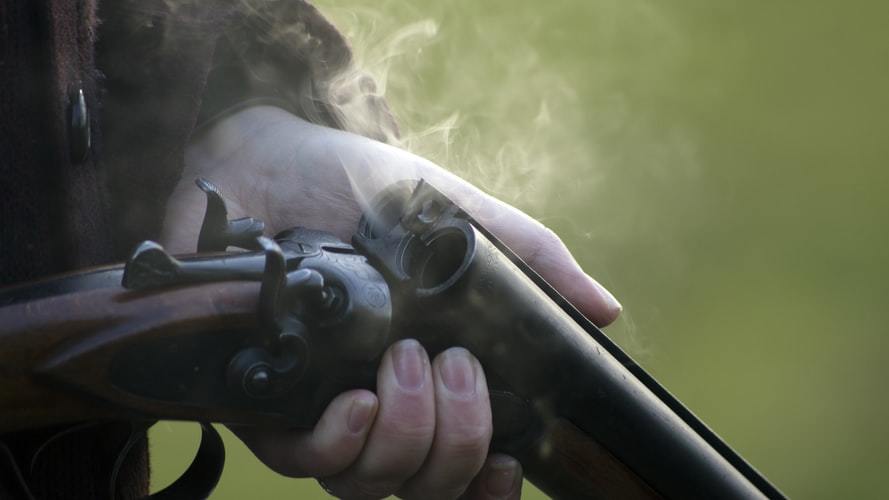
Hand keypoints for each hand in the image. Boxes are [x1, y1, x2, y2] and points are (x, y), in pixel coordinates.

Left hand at [160, 105, 620, 498]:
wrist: (277, 159)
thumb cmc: (366, 190)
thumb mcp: (459, 221)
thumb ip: (529, 263)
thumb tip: (605, 310)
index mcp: (427, 377)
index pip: (460, 468)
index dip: (487, 486)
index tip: (509, 463)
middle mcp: (377, 406)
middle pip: (423, 486)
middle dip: (457, 440)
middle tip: (454, 364)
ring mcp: (319, 408)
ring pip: (370, 484)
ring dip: (407, 435)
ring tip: (407, 359)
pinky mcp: (263, 400)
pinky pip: (302, 462)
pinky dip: (340, 442)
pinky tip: (358, 400)